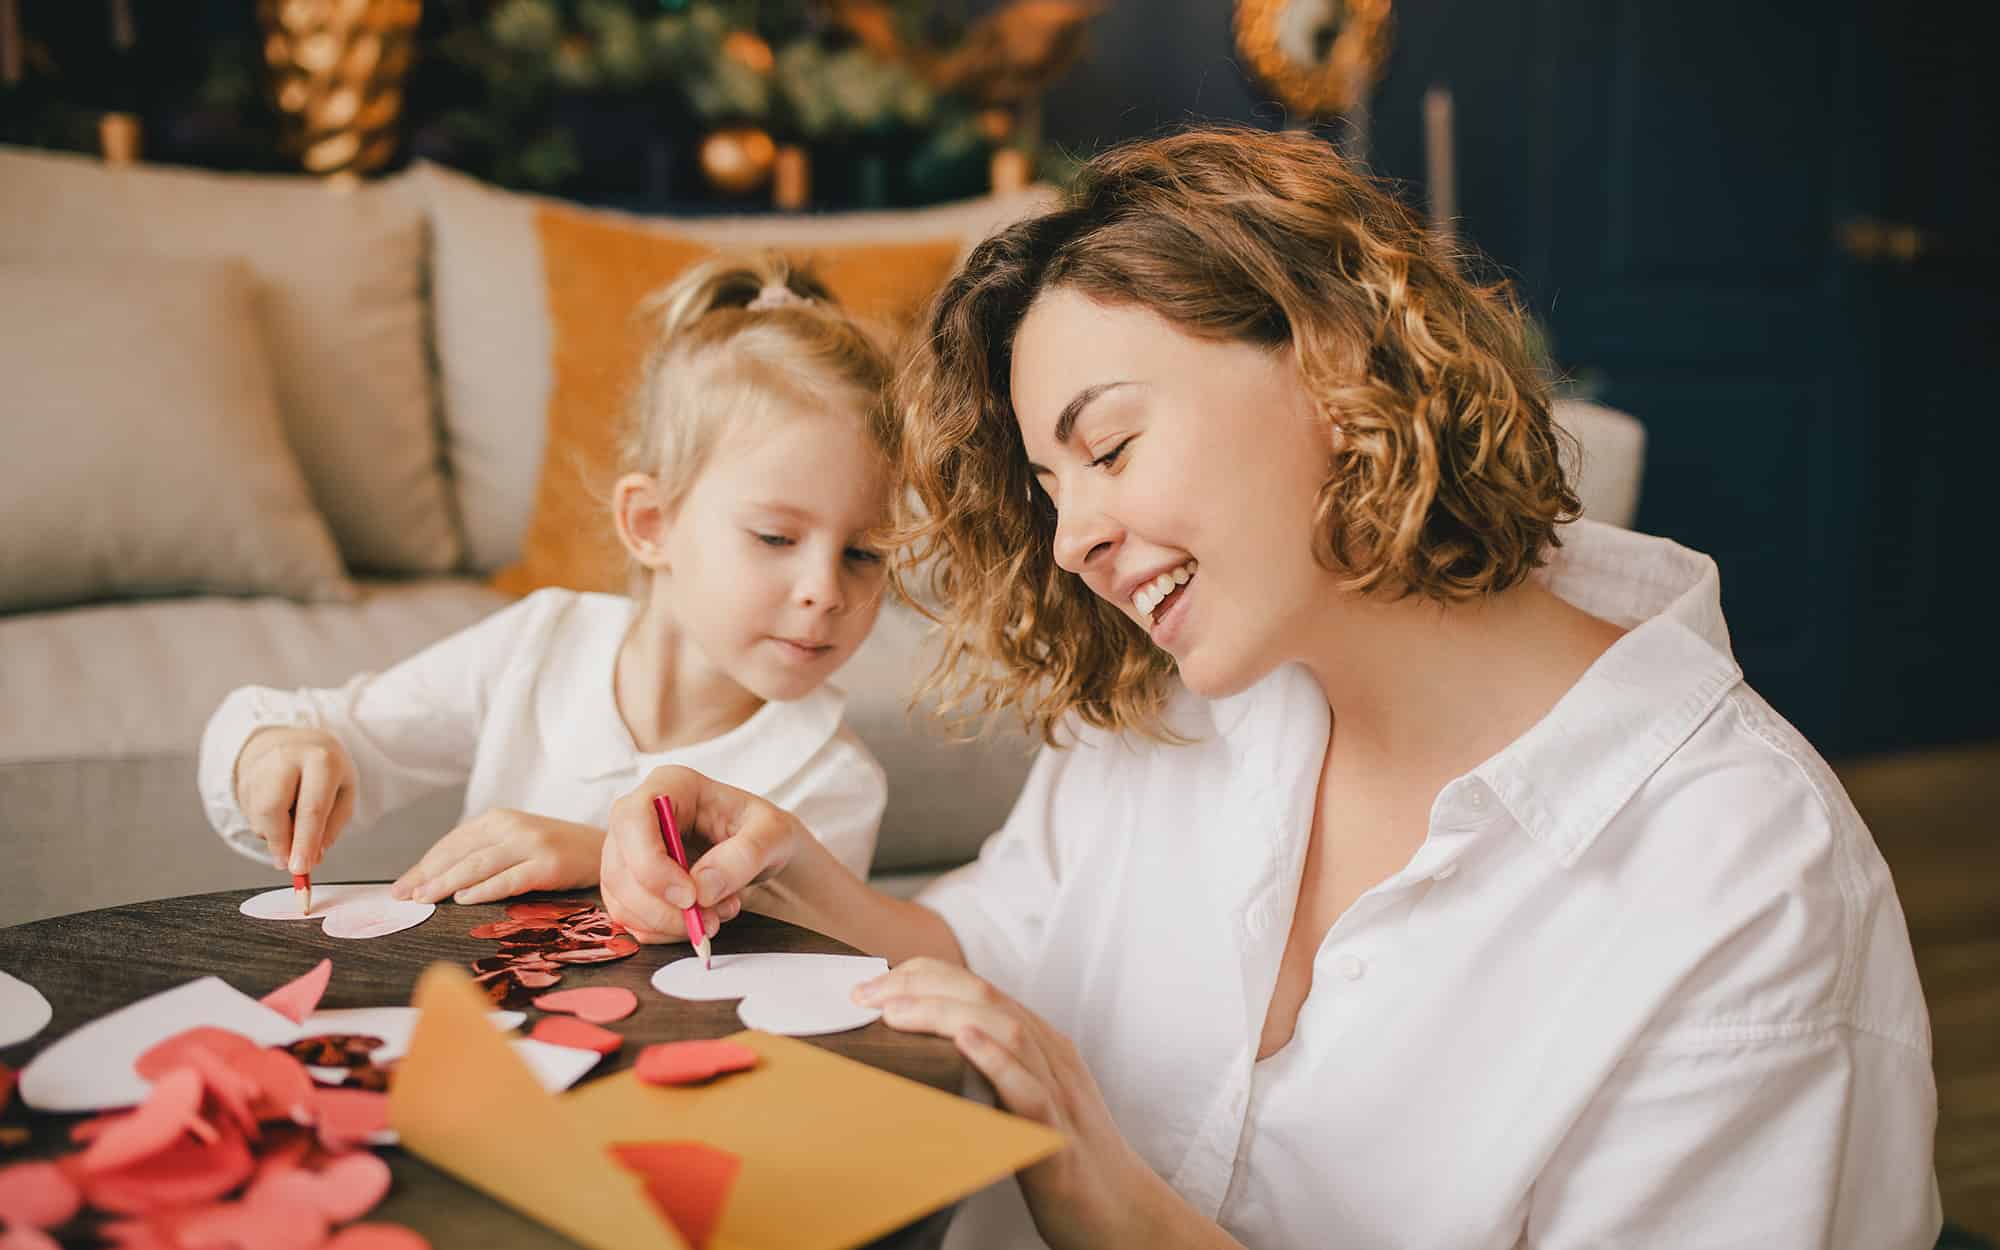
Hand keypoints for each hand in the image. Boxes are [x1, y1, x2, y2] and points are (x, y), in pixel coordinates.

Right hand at [233, 727, 357, 875]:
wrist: (296, 741)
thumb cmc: (326, 770)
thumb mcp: (344, 791)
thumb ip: (332, 826)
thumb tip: (313, 857)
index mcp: (321, 759)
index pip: (312, 807)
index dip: (305, 842)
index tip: (301, 868)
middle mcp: (286, 758)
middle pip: (272, 810)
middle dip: (280, 843)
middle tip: (290, 863)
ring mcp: (259, 766)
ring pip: (258, 817)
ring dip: (275, 835)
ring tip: (293, 821)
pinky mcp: (242, 778)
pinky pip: (251, 816)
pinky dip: (266, 825)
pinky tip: (281, 811)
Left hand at [391, 809, 604, 903]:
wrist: (610, 848)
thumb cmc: (558, 851)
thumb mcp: (518, 843)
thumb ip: (485, 854)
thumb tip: (438, 882)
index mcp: (500, 819)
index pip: (452, 842)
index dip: (424, 865)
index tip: (401, 887)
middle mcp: (513, 826)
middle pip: (460, 853)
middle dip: (427, 876)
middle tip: (403, 897)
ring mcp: (532, 844)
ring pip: (478, 865)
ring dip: (446, 883)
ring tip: (424, 899)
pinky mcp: (549, 864)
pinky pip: (509, 878)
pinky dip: (484, 889)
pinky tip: (463, 899)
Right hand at [600, 765, 805, 943]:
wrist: (762, 850)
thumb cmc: (764, 830)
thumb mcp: (774, 833)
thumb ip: (744, 855)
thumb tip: (702, 888)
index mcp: (671, 785)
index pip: (632, 818)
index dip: (651, 864)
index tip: (689, 897)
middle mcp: (640, 815)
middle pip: (620, 865)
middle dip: (661, 906)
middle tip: (708, 920)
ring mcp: (629, 850)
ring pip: (620, 896)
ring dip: (665, 922)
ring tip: (714, 917)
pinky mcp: (630, 883)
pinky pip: (628, 916)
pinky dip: (661, 931)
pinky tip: (696, 922)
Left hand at [853, 960, 1175, 1249]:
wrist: (1122, 1212)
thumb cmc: (1066, 1160)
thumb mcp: (1024, 1100)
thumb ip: (989, 1070)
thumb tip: (923, 1055)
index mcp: (1041, 1045)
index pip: (979, 986)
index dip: (923, 975)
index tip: (872, 986)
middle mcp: (1051, 1057)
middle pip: (987, 996)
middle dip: (920, 985)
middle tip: (865, 994)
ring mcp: (1060, 1093)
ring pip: (1008, 1031)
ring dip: (945, 1013)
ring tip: (897, 1012)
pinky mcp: (1060, 1137)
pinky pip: (1031, 1091)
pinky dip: (996, 1061)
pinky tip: (965, 1042)